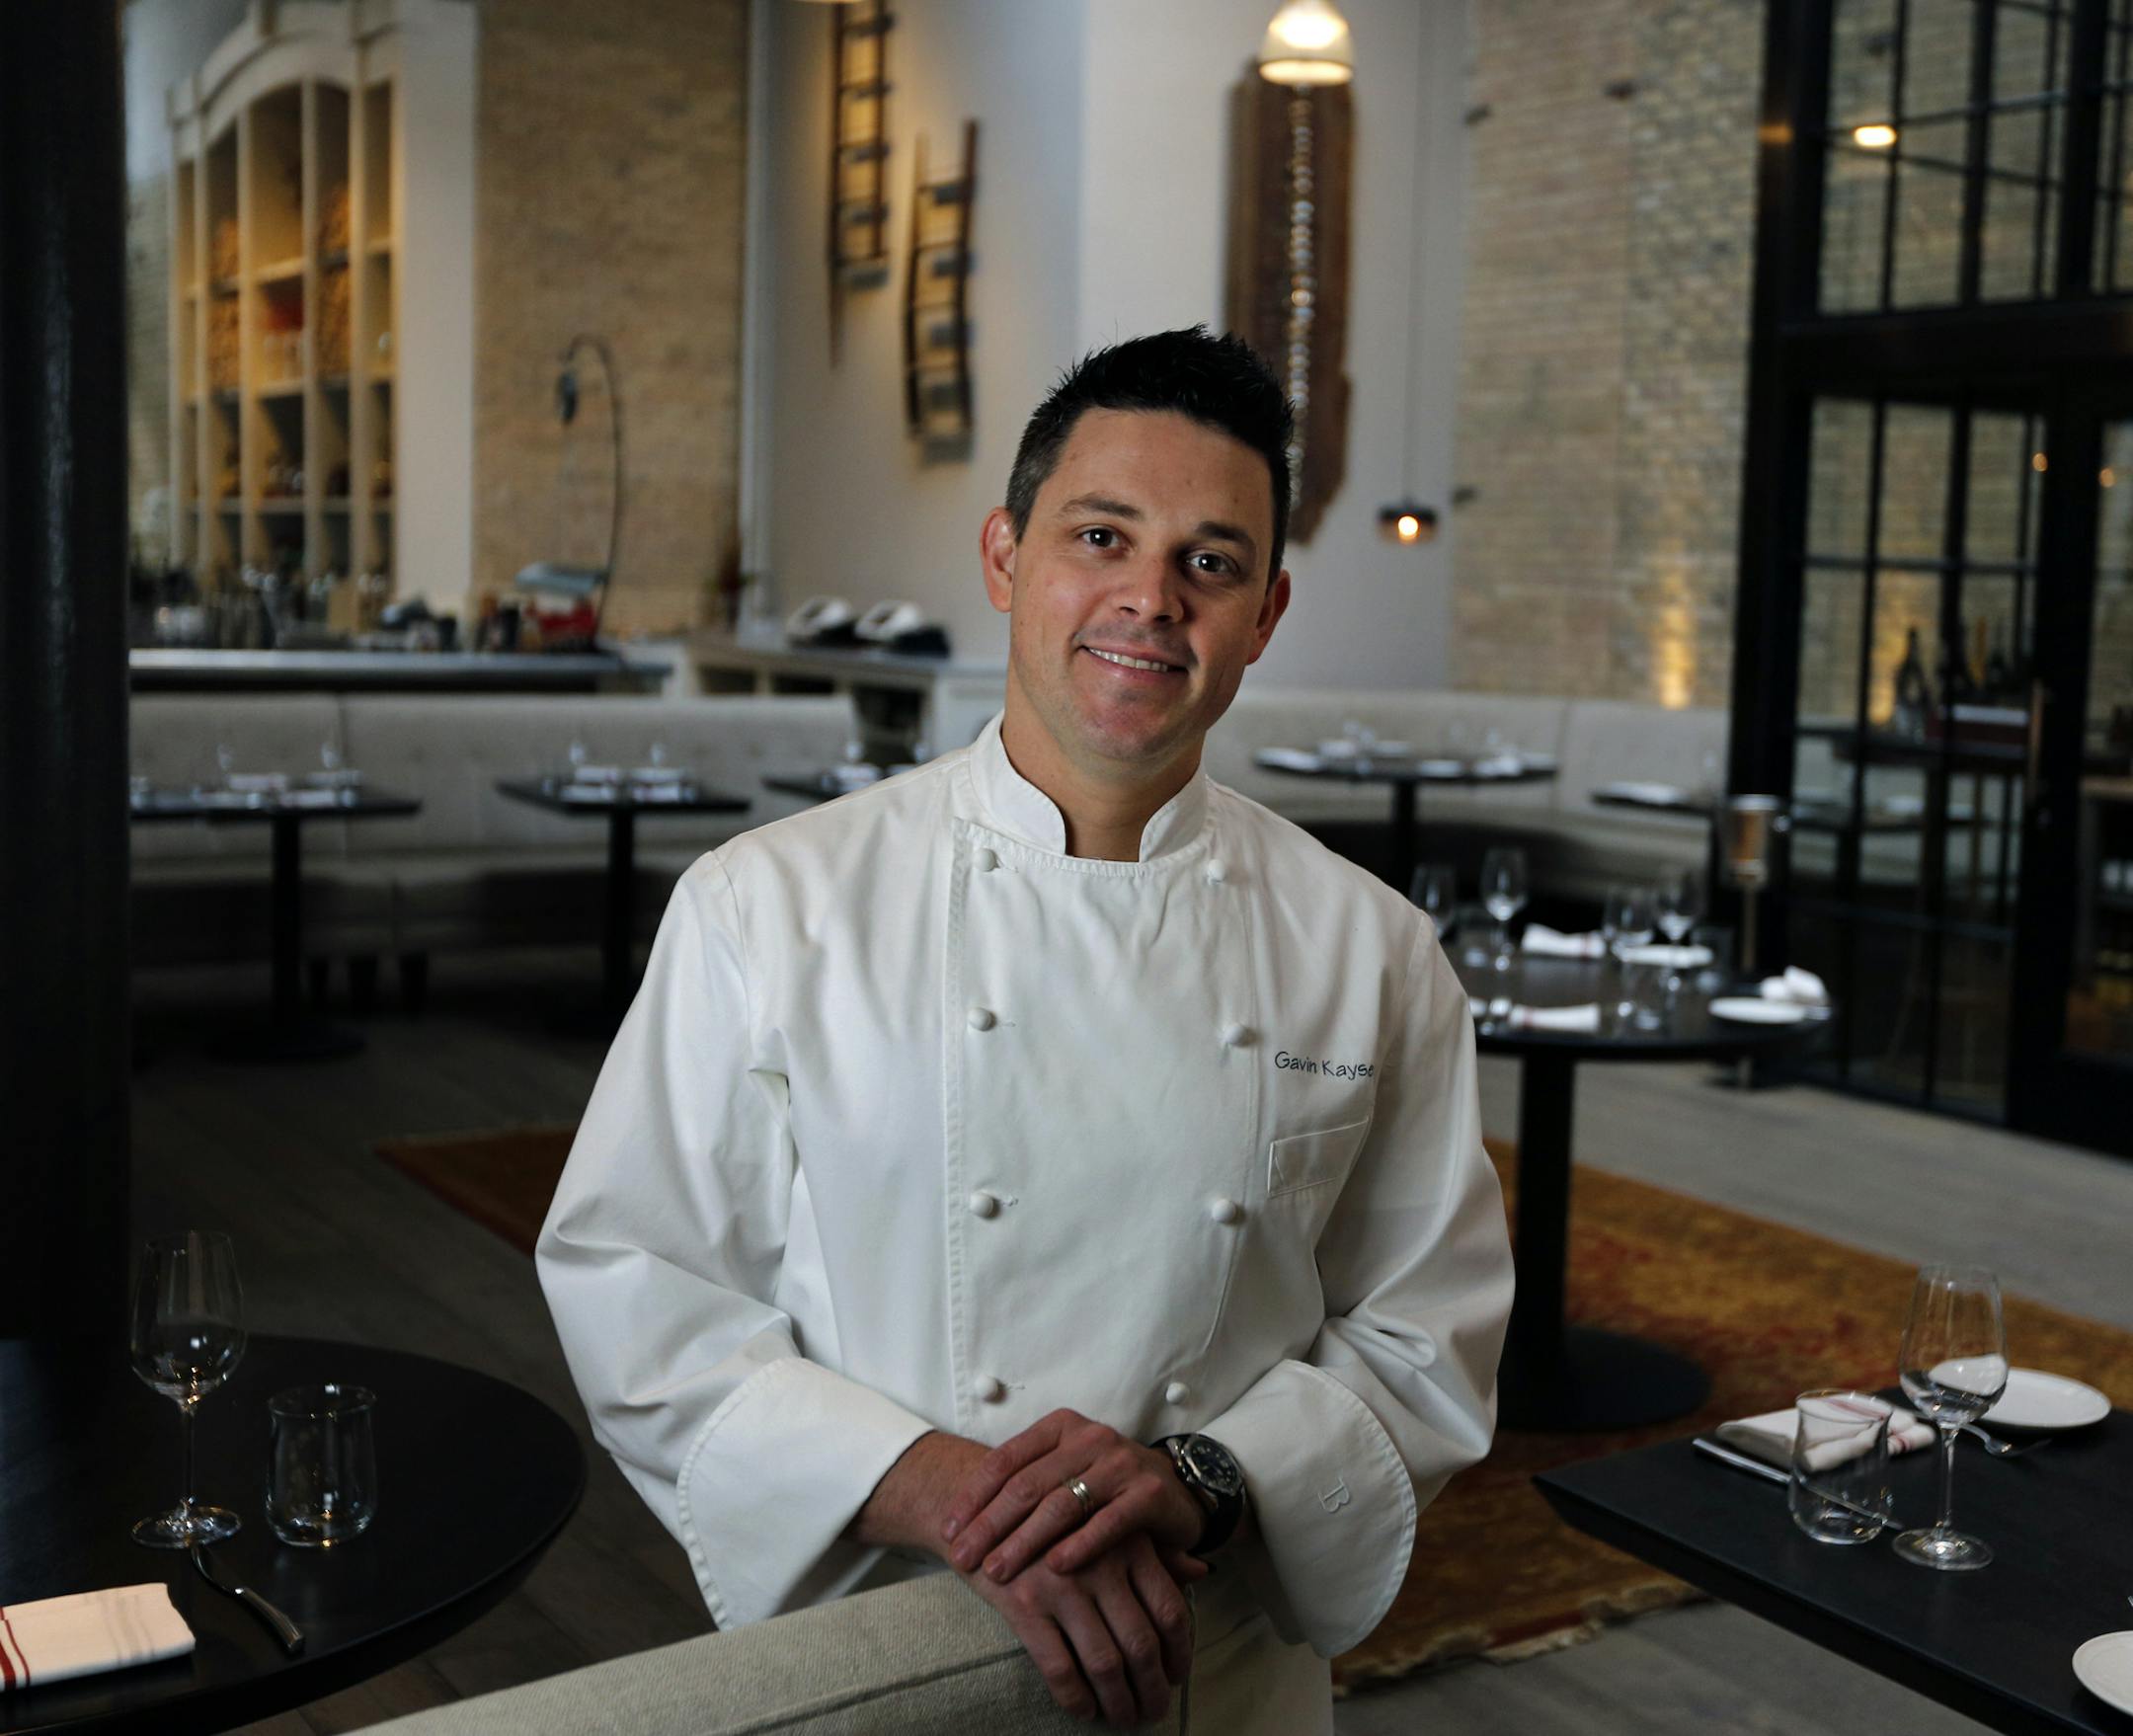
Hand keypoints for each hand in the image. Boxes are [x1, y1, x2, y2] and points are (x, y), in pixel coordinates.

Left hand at [941, 1408, 1202, 1582]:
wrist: (1177, 1489)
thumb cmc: (1105, 1485)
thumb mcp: (1064, 1472)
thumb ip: (1023, 1485)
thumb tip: (958, 1524)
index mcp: (1061, 1427)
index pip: (1006, 1459)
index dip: (973, 1496)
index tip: (949, 1531)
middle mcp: (1089, 1437)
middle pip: (1027, 1485)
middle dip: (989, 1525)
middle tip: (963, 1558)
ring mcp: (1121, 1463)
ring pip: (1061, 1504)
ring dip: (1024, 1541)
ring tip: (997, 1571)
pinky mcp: (1149, 1493)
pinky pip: (1108, 1522)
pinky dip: (1080, 1546)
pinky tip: (1055, 1568)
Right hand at [960, 1528, 1203, 1725]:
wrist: (981, 1499)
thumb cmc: (1053, 1518)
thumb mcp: (1107, 1524)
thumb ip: (1155, 1553)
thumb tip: (1202, 1571)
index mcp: (1128, 1543)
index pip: (1169, 1609)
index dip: (1179, 1652)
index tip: (1176, 1677)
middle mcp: (1101, 1564)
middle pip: (1141, 1643)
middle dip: (1152, 1688)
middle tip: (1153, 1711)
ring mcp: (1062, 1585)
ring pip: (1104, 1662)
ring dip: (1118, 1702)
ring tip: (1122, 1719)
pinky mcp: (1023, 1604)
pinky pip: (1059, 1668)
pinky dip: (1075, 1698)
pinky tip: (1082, 1709)